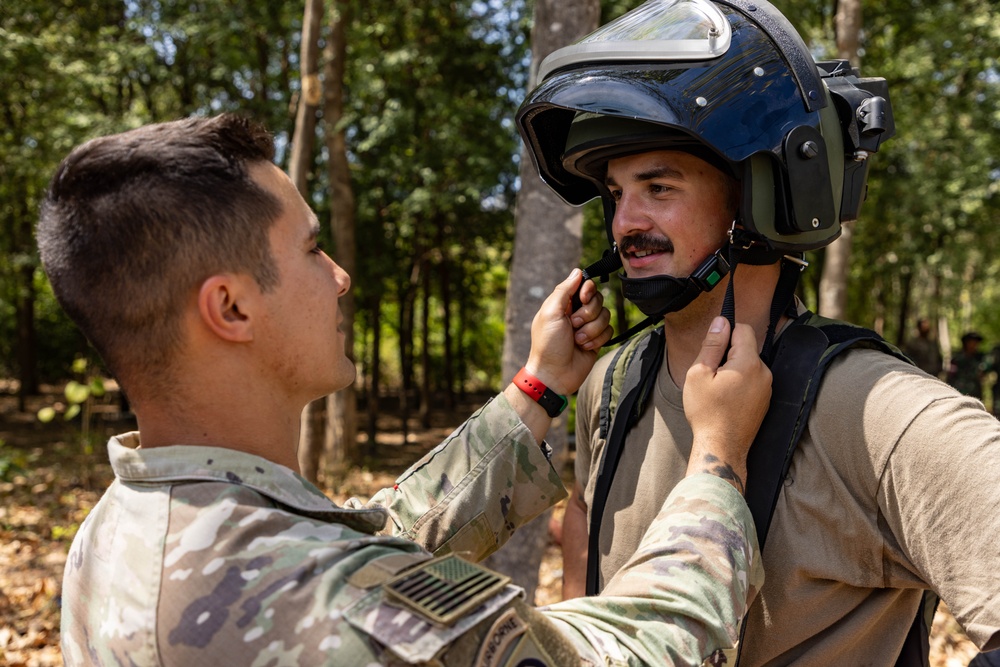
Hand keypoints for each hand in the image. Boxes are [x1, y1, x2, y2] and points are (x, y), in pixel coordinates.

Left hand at [525, 269, 612, 395]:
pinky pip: (609, 331)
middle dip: (588, 314)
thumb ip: (564, 290)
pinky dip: (597, 339)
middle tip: (573, 325)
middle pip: (597, 299)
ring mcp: (587, 326)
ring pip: (605, 315)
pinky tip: (584, 347)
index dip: (587, 290)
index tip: (582, 299)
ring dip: (591, 330)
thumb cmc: (548, 344)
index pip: (584, 285)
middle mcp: (576, 312)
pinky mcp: (596, 340)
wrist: (555, 374)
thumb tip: (577, 271)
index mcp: (563, 303)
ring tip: (577, 340)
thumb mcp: (551, 313)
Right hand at [683, 317, 771, 493]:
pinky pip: (753, 380)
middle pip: (747, 348)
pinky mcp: (766, 400)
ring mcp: (767, 388)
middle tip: (711, 375)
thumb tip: (721, 321)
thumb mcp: (699, 373)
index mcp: (749, 363)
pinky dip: (740, 383)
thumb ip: (712, 345)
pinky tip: (727, 399)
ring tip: (718, 390)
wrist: (722, 447)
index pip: (743, 329)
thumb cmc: (707, 412)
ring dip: (734, 370)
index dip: (726, 334)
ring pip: (749, 365)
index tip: (713, 349)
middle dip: (728, 354)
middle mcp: (764, 372)